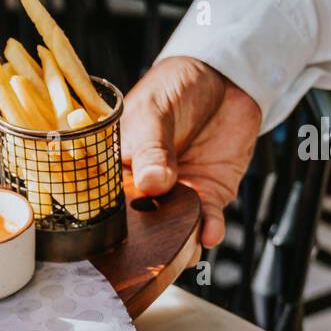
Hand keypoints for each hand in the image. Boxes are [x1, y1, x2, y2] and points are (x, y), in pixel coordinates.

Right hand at [121, 56, 261, 247]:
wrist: (224, 78)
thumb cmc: (175, 88)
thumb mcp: (155, 112)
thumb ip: (153, 148)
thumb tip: (151, 183)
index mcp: (117, 169)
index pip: (106, 204)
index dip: (109, 226)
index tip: (116, 238)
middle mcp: (144, 188)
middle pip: (139, 228)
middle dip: (146, 245)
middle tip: (153, 252)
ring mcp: (176, 195)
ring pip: (174, 231)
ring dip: (180, 243)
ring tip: (184, 245)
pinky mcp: (208, 195)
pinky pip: (207, 221)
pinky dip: (209, 230)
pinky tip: (210, 232)